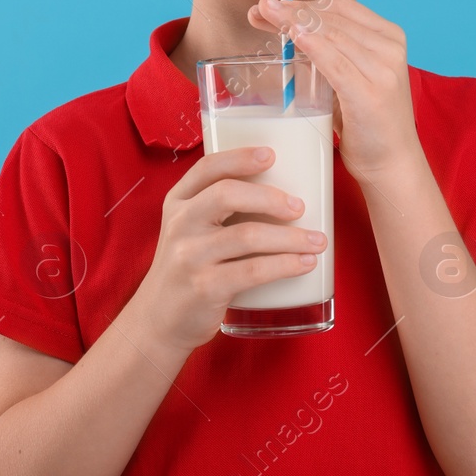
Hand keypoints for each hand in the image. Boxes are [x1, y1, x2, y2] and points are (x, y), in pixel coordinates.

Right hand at [129, 145, 328, 354]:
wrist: (158, 321)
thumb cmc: (186, 269)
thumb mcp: (188, 230)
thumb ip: (217, 209)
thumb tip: (280, 192)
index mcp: (177, 202)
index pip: (206, 168)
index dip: (239, 157)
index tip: (271, 154)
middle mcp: (180, 224)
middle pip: (227, 194)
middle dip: (270, 197)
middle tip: (299, 207)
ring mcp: (190, 257)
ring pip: (247, 235)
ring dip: (290, 237)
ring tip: (317, 240)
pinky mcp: (204, 287)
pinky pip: (253, 271)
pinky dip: (284, 265)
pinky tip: (304, 264)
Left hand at [247, 0, 422, 178]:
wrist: (393, 164)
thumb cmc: (368, 122)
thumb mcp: (354, 77)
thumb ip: (334, 52)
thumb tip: (292, 29)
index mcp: (389, 37)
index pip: (340, 7)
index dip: (303, 2)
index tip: (273, 5)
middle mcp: (390, 47)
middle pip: (332, 17)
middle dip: (293, 10)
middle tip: (261, 7)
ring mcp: (383, 70)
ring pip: (331, 35)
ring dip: (294, 22)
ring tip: (266, 16)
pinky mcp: (370, 94)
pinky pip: (335, 63)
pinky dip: (313, 47)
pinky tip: (293, 36)